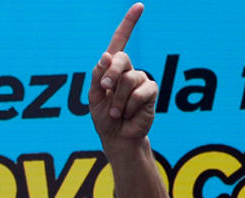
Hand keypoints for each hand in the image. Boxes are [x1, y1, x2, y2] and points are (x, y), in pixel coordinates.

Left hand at [88, 4, 156, 145]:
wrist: (117, 137)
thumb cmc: (104, 117)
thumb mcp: (94, 96)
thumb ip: (98, 75)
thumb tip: (107, 55)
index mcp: (112, 67)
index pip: (120, 41)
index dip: (129, 23)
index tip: (139, 6)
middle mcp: (128, 70)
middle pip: (121, 58)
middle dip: (111, 74)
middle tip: (105, 89)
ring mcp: (141, 80)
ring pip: (128, 79)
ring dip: (118, 100)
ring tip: (117, 112)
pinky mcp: (151, 92)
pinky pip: (140, 92)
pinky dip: (130, 105)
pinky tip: (129, 114)